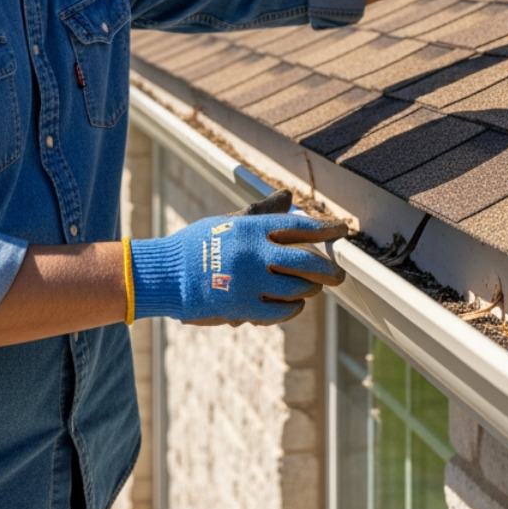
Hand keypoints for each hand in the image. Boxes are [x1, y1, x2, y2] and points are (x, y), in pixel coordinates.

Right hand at [131, 208, 347, 325]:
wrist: (164, 275)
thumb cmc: (198, 245)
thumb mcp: (229, 222)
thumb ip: (262, 213)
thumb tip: (289, 196)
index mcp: (251, 228)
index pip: (299, 226)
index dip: (326, 229)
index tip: (343, 231)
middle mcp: (254, 254)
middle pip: (306, 262)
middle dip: (329, 269)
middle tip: (340, 274)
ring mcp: (249, 283)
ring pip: (296, 289)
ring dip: (308, 289)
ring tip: (312, 287)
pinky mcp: (241, 308)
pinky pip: (280, 312)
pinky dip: (292, 308)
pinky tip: (294, 304)